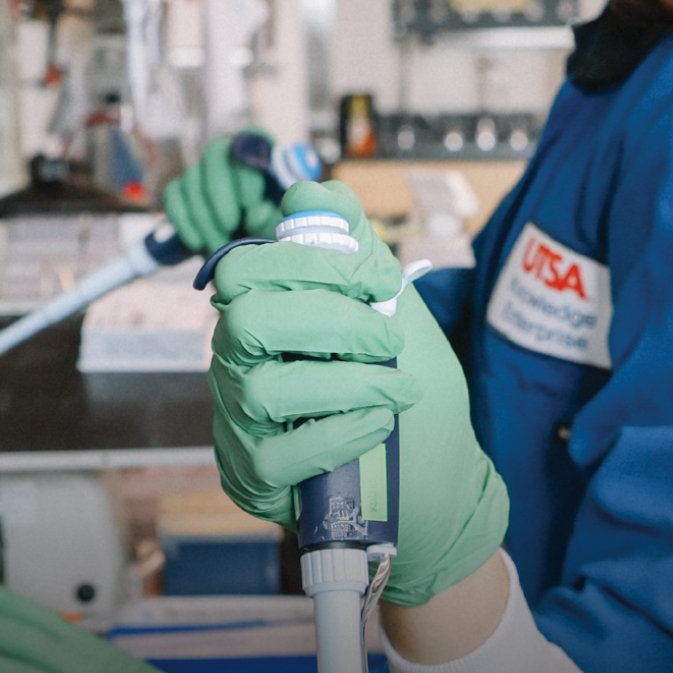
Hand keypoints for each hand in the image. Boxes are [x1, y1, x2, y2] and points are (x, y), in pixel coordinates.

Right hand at [159, 129, 281, 248]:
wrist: (247, 241)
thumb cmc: (271, 224)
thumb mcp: (280, 220)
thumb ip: (272, 215)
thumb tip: (256, 213)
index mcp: (260, 148)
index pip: (250, 142)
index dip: (247, 173)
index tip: (251, 204)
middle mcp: (228, 151)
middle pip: (214, 155)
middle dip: (220, 193)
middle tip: (230, 226)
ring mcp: (201, 169)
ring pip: (193, 181)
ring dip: (204, 218)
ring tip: (220, 246)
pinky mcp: (180, 188)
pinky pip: (173, 197)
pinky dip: (184, 221)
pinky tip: (198, 243)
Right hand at [207, 181, 509, 606]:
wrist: (436, 482)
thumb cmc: (403, 391)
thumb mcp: (391, 311)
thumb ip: (354, 250)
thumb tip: (311, 190)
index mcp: (262, 315)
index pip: (243, 268)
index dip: (309, 262)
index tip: (377, 279)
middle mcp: (237, 365)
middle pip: (243, 319)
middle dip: (329, 318)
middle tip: (391, 337)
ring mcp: (239, 423)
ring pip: (263, 387)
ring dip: (347, 381)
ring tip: (398, 390)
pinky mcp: (255, 477)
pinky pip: (281, 450)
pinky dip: (341, 431)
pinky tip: (378, 426)